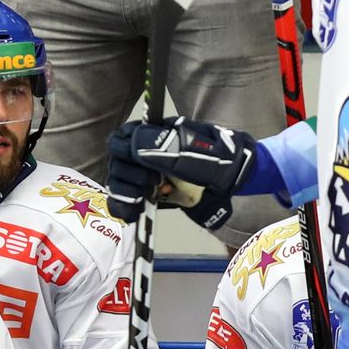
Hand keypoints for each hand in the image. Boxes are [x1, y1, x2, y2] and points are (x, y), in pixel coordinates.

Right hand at [106, 116, 255, 225]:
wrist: (232, 181)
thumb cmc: (216, 159)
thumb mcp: (192, 151)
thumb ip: (164, 149)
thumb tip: (134, 147)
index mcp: (151, 134)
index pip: (121, 139)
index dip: (125, 152)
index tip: (140, 163)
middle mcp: (143, 153)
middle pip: (116, 163)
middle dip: (129, 175)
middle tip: (150, 183)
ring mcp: (144, 175)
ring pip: (117, 183)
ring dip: (126, 193)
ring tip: (144, 198)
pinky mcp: (147, 196)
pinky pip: (123, 202)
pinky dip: (124, 209)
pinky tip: (132, 214)